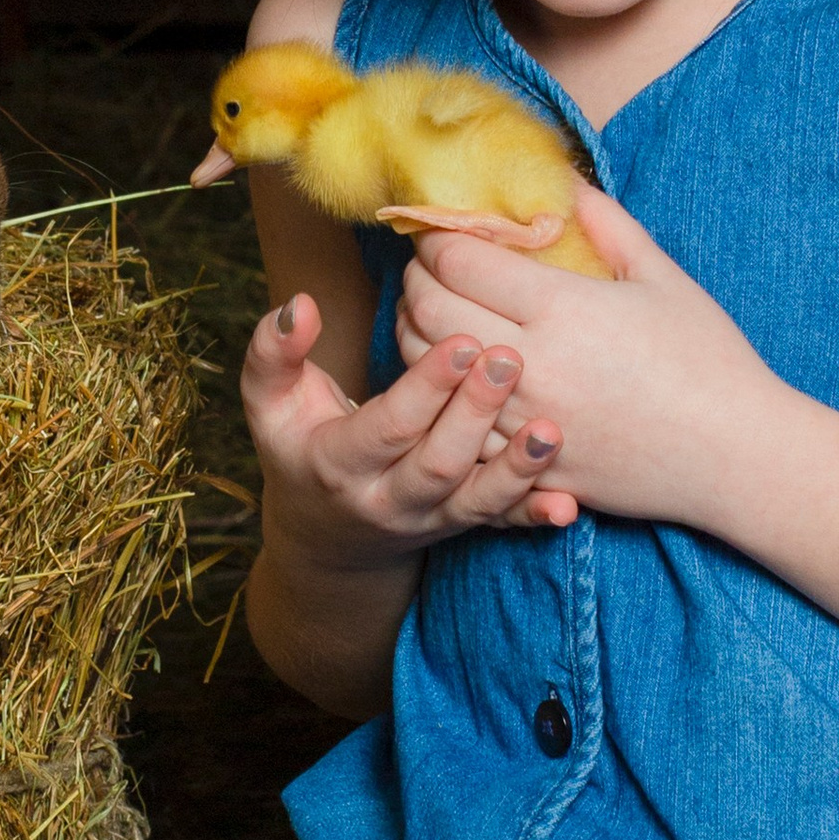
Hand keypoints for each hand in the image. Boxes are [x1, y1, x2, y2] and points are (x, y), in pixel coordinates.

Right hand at [243, 292, 578, 556]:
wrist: (325, 533)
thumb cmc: (299, 444)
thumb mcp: (269, 403)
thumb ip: (274, 352)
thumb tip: (298, 307)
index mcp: (337, 464)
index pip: (386, 427)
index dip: (425, 388)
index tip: (463, 340)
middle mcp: (385, 499)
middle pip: (436, 464)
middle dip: (474, 414)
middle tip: (509, 359)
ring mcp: (428, 518)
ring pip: (474, 501)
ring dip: (515, 469)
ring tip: (551, 429)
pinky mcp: (460, 527)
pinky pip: (499, 526)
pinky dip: (533, 517)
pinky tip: (568, 505)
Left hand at [391, 187, 781, 528]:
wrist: (734, 455)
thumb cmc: (707, 360)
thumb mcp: (660, 276)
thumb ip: (605, 222)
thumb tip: (562, 181)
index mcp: (562, 307)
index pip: (458, 259)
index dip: (436, 236)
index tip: (438, 227)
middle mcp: (531, 363)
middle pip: (428, 309)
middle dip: (416, 279)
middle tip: (426, 265)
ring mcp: (521, 419)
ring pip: (428, 370)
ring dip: (414, 333)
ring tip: (428, 312)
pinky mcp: (523, 464)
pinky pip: (452, 426)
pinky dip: (441, 395)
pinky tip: (453, 377)